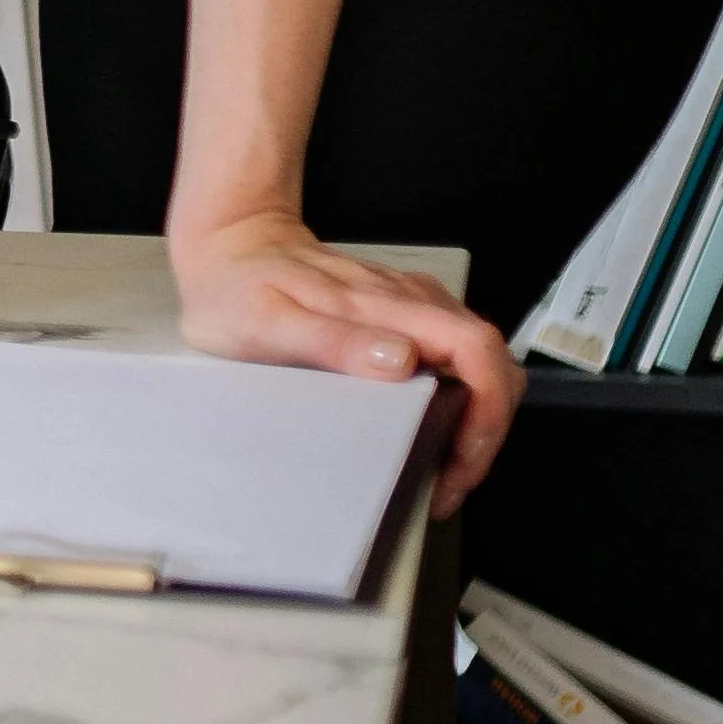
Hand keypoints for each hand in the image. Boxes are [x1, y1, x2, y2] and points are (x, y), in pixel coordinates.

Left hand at [173, 204, 517, 513]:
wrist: (229, 244)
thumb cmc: (237, 286)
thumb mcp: (267, 320)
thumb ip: (332, 339)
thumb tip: (400, 360)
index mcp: (387, 303)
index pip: (477, 351)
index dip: (486, 412)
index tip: (456, 462)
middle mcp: (412, 301)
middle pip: (494, 364)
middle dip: (486, 429)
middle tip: (448, 479)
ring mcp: (411, 307)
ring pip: (480, 365)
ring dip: (475, 420)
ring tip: (438, 467)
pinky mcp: (403, 316)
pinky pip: (455, 360)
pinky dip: (457, 403)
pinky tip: (424, 430)